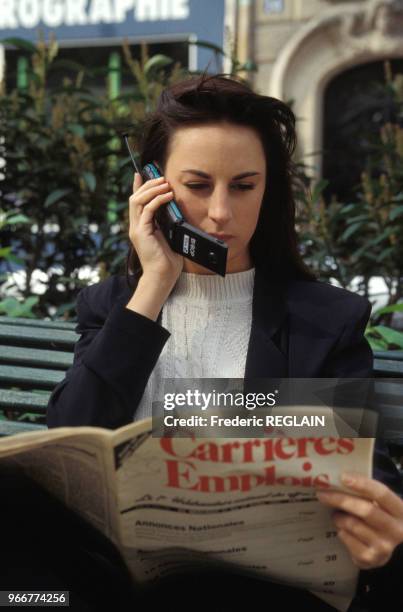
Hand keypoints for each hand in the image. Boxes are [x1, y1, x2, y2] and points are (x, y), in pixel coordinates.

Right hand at [129, 172, 182, 286]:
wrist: (162, 276)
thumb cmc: (168, 260)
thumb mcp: (168, 236)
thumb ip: (166, 223)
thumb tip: (174, 209)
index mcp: (140, 227)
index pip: (136, 202)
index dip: (137, 187)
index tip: (140, 174)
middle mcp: (135, 226)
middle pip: (135, 198)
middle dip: (147, 185)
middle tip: (161, 178)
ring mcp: (137, 229)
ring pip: (138, 201)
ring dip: (152, 190)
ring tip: (165, 185)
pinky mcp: (141, 232)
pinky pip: (148, 210)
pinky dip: (157, 200)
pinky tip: (168, 196)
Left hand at [316, 472, 402, 568]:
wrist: (385, 549)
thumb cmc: (378, 518)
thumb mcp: (380, 505)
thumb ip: (366, 493)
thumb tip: (338, 479)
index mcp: (400, 511)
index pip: (381, 494)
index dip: (362, 484)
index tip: (342, 477)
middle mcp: (396, 530)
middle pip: (366, 510)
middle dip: (341, 500)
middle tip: (322, 494)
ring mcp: (384, 547)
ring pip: (352, 524)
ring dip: (339, 517)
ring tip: (337, 515)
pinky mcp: (370, 558)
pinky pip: (346, 538)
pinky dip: (340, 531)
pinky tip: (343, 529)